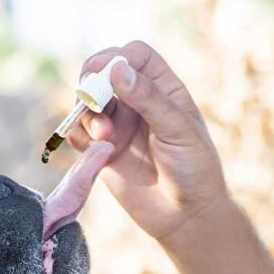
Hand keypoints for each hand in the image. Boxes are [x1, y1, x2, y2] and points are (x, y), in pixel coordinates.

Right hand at [70, 41, 228, 240]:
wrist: (186, 217)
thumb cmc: (194, 171)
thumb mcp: (178, 130)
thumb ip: (148, 99)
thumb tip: (117, 69)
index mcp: (163, 90)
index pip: (135, 56)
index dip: (117, 58)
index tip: (104, 72)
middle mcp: (138, 104)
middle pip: (103, 74)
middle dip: (92, 82)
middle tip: (90, 98)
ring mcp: (119, 126)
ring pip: (88, 103)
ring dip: (87, 113)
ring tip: (104, 136)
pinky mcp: (103, 151)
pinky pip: (79, 134)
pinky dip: (78, 135)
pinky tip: (95, 150)